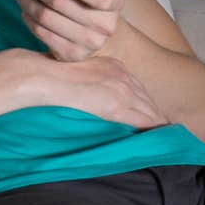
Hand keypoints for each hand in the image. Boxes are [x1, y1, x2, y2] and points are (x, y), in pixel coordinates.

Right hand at [11, 49, 166, 128]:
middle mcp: (121, 74)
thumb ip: (89, 83)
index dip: (143, 104)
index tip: (148, 117)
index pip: (137, 88)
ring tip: (164, 140)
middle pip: (148, 99)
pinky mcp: (117, 106)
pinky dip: (153, 131)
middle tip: (164, 132)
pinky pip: (144, 121)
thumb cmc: (46, 76)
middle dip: (155, 115)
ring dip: (157, 124)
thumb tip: (89, 97)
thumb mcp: (73, 73)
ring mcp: (121, 89)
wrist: (39, 77)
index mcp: (111, 65)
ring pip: (150, 110)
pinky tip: (159, 140)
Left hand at [15, 0, 124, 61]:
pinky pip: (41, 33)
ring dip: (28, 2)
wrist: (97, 34)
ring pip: (46, 17)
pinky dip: (29, 19)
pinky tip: (26, 11)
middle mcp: (105, 26)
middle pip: (60, 3)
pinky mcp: (71, 55)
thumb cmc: (90, 2)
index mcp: (115, 2)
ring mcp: (89, 43)